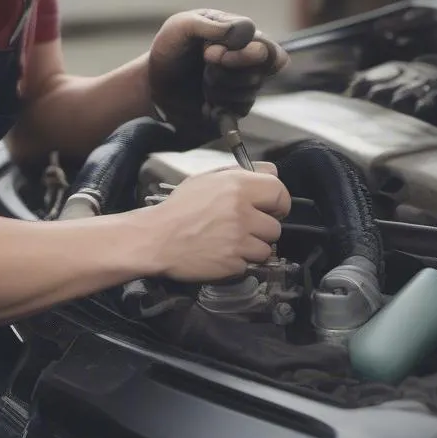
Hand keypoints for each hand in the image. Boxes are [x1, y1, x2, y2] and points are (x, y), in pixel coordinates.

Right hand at [142, 163, 290, 281]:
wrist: (156, 238)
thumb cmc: (180, 207)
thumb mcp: (207, 179)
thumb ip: (240, 173)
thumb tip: (272, 173)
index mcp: (238, 187)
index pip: (280, 193)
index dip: (279, 202)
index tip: (272, 209)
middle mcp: (243, 213)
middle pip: (276, 227)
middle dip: (263, 229)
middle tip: (246, 228)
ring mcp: (239, 241)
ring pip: (266, 249)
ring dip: (253, 248)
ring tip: (232, 242)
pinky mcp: (233, 264)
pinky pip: (249, 264)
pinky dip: (239, 262)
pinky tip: (222, 253)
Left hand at [147, 9, 288, 133]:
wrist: (153, 83)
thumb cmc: (170, 49)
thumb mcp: (182, 26)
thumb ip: (213, 25)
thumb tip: (246, 31)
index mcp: (241, 34)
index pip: (264, 47)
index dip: (239, 53)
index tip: (208, 53)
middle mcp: (249, 58)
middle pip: (259, 70)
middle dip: (226, 70)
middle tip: (205, 64)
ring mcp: (245, 84)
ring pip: (248, 92)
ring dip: (217, 88)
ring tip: (200, 81)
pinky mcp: (236, 107)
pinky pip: (239, 111)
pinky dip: (218, 107)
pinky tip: (204, 102)